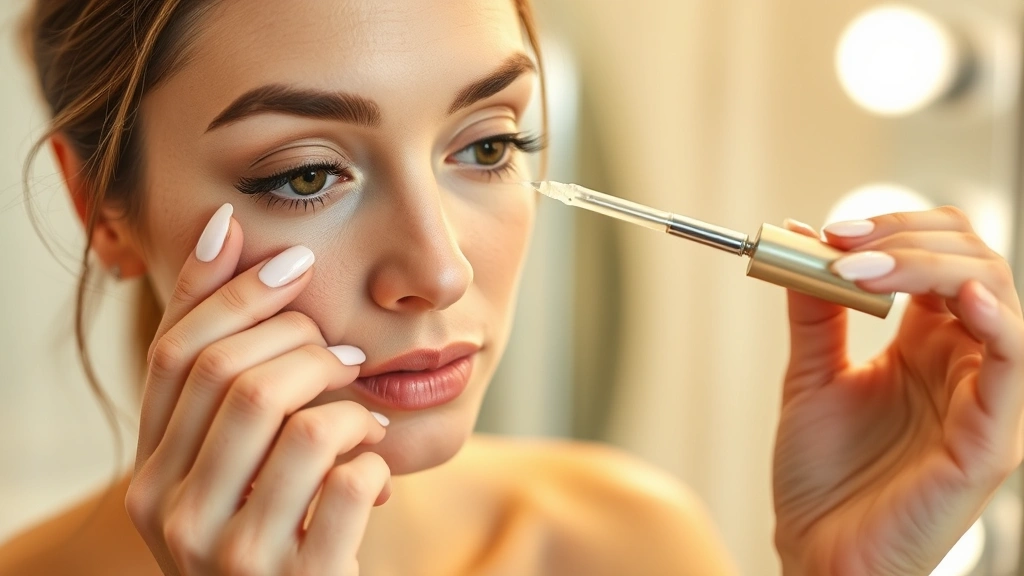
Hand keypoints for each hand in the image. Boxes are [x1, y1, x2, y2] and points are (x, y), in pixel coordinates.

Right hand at [125, 204, 389, 574]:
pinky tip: (375, 470)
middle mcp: (169, 513)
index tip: (294, 259)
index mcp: (148, 474)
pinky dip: (375, 462)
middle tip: (347, 354)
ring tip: (367, 416)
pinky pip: (349, 482)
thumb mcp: (234, 459)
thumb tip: (224, 228)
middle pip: (231, 376)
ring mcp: (228, 553)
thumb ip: (222, 373)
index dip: (233, 292)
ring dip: (348, 403)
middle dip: (304, 342)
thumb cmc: (275, 528)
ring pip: (296, 423)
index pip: (173, 353)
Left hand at [772, 208, 1023, 574]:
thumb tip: (799, 237)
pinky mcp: (989, 441)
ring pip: (995, 298)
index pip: (941, 255)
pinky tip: (959, 299)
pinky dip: (996, 324)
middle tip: (841, 243)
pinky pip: (1013, 366)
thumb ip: (814, 310)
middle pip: (972, 262)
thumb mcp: (812, 375)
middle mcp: (960, 362)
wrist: (817, 550)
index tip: (830, 232)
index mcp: (925, 343)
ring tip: (861, 269)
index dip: (894, 230)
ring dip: (929, 266)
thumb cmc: (823, 476)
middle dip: (908, 237)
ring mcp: (981, 399)